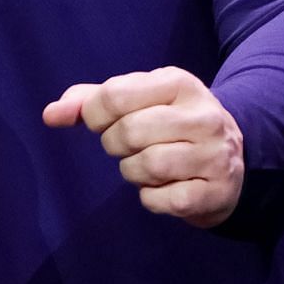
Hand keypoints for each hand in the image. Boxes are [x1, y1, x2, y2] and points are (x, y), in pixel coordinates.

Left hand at [42, 67, 244, 227]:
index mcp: (179, 83)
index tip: (102, 122)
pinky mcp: (215, 191)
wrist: (233, 160)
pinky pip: (162, 200)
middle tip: (127, 147)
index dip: (94, 115)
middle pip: (128, 131)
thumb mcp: (139, 100)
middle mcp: (202, 115)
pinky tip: (163, 189)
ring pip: (147, 166)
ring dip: (132, 173)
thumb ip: (91, 101)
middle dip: (115, 145)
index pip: (115, 95)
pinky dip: (151, 199)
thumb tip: (51, 114)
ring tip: (145, 167)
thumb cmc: (171, 124)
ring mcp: (213, 154)